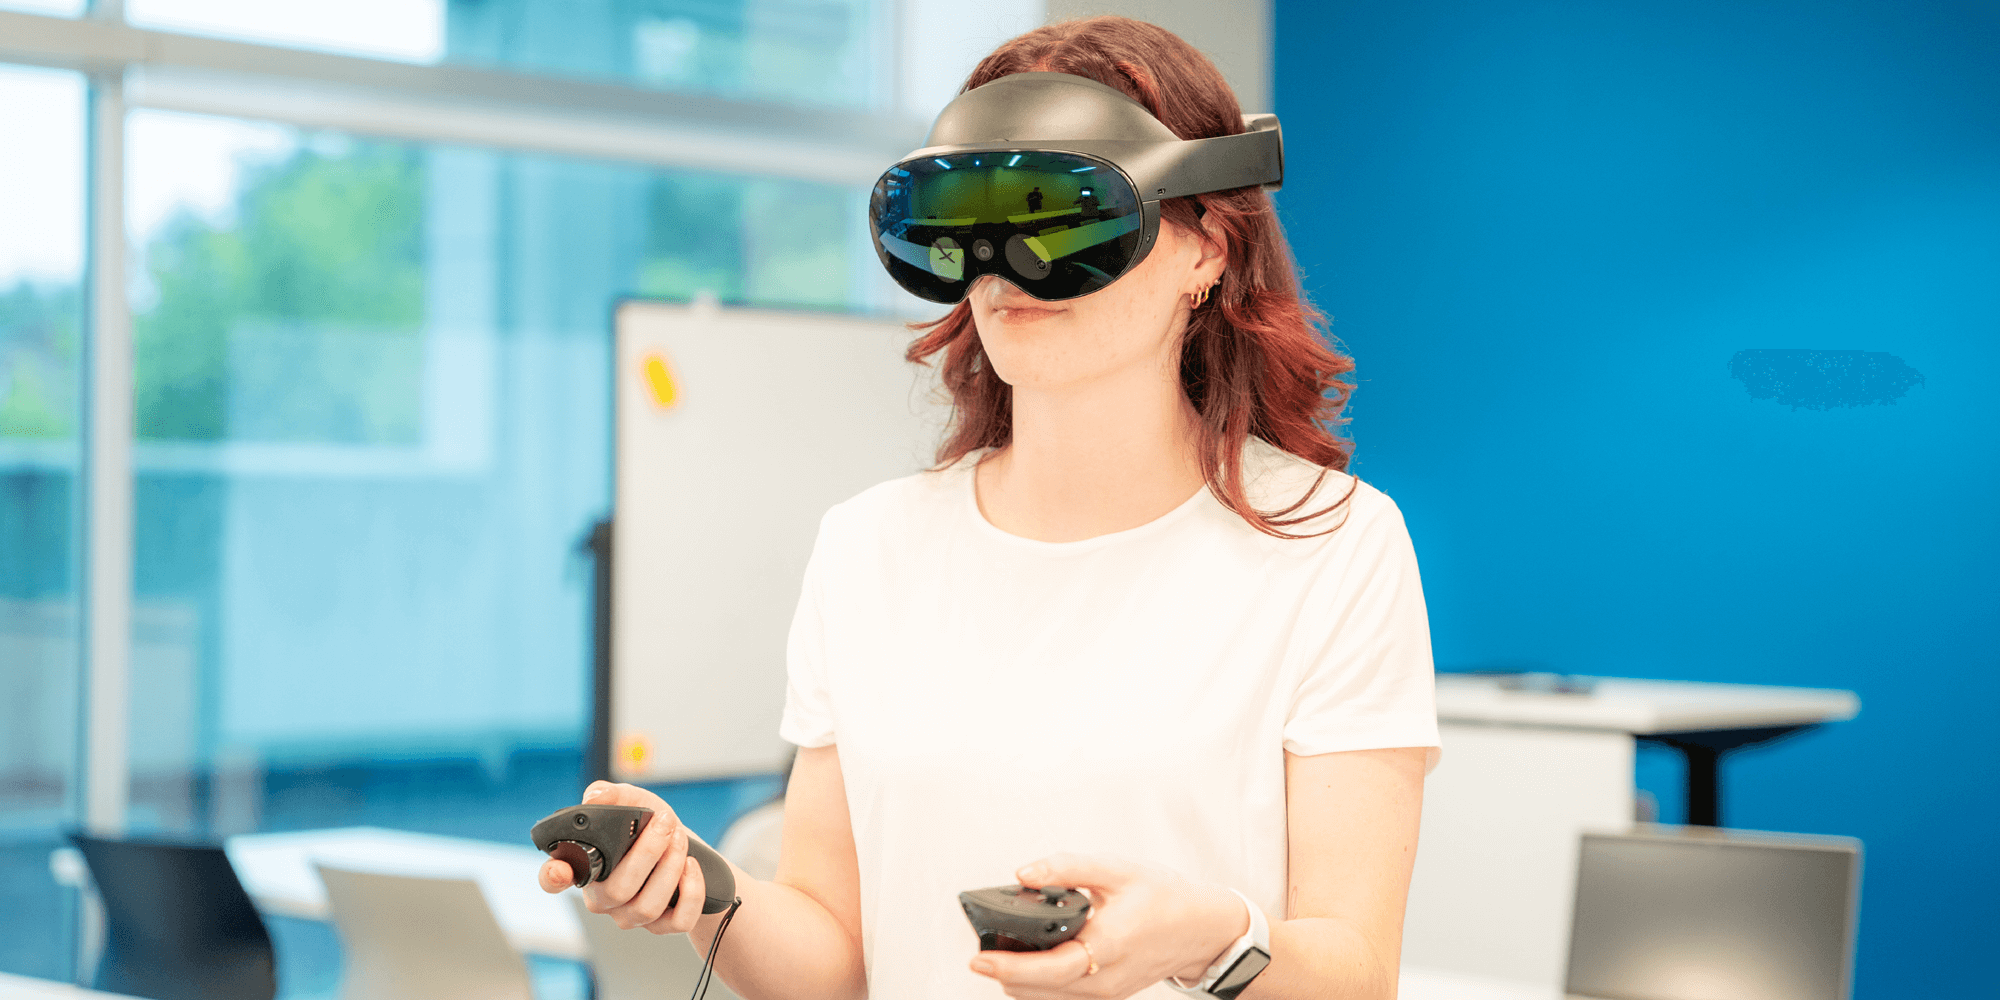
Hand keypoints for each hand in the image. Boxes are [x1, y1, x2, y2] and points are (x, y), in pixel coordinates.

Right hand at [537, 781, 709, 935]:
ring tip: (679, 839)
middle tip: (665, 823)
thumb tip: (595, 797)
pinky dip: (691, 892)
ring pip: (647, 906)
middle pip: (617, 890)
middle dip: (647, 852)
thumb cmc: (650, 827)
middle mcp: (603, 898)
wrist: (688, 849)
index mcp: (586, 868)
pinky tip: (691, 867)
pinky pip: (678, 921)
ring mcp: (631, 915)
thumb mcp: (634, 801)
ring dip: (670, 868)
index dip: (552, 878)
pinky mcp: (662, 927)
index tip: (560, 869)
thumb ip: (612, 795)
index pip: (554, 879)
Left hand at [969, 853, 1248, 998]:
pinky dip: (1038, 981)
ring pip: (1043, 997)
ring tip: (1006, 947)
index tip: (978, 956)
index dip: (1007, 965)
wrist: (1201, 929)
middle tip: (985, 942)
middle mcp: (1102, 979)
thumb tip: (1024, 874)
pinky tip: (1033, 956)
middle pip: (1034, 989)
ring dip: (1018, 976)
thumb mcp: (1116, 870)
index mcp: (1107, 946)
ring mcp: (1103, 993)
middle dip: (1004, 968)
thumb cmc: (1165, 899)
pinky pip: (1059, 997)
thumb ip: (1067, 867)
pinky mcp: (1103, 996)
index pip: (1047, 968)